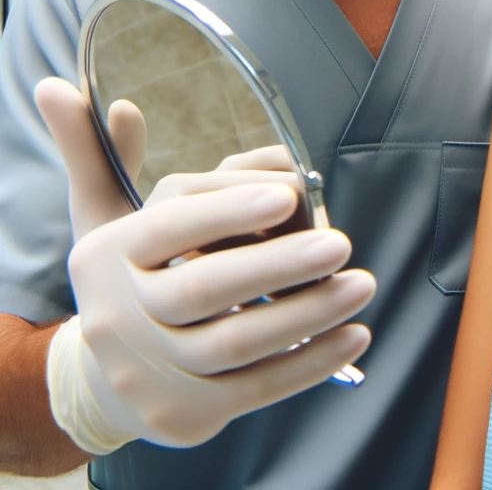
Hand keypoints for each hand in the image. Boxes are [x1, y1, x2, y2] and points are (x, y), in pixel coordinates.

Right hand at [35, 77, 374, 453]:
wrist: (112, 377)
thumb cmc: (132, 278)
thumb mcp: (106, 217)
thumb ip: (108, 156)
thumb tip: (121, 104)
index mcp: (110, 253)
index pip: (170, 225)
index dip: (228, 208)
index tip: (287, 193)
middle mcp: (122, 314)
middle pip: (206, 289)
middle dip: (280, 263)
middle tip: (342, 241)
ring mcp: (152, 371)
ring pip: (238, 343)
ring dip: (310, 312)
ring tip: (362, 284)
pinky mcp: (187, 412)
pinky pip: (259, 388)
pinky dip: (312, 362)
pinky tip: (354, 334)